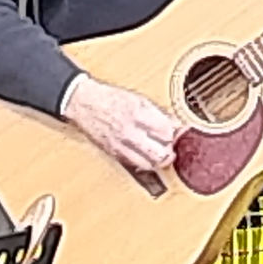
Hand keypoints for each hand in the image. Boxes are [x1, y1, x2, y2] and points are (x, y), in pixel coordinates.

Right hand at [61, 78, 186, 172]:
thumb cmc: (111, 99)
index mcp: (139, 113)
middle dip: (170, 151)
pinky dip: (144, 162)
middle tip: (171, 146)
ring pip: (149, 164)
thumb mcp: (140, 99)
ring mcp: (121, 145)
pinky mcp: (114, 154)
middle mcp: (130, 131)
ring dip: (159, 160)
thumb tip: (178, 125)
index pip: (167, 132)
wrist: (84, 103)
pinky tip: (146, 155)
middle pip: (161, 153)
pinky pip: (135, 164)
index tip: (178, 132)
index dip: (176, 134)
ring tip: (160, 152)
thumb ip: (161, 113)